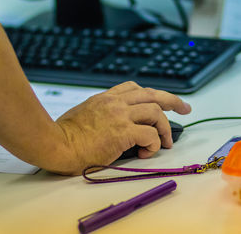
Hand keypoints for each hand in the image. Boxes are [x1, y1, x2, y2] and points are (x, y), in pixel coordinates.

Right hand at [52, 81, 190, 174]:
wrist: (55, 144)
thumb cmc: (64, 134)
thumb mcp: (83, 114)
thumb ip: (101, 113)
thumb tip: (114, 124)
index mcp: (106, 98)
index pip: (134, 88)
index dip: (152, 94)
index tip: (162, 100)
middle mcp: (115, 103)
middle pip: (152, 94)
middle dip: (173, 100)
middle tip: (185, 108)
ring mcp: (120, 115)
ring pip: (156, 113)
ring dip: (165, 128)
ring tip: (167, 142)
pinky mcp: (123, 132)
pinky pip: (150, 134)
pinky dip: (154, 143)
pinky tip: (146, 152)